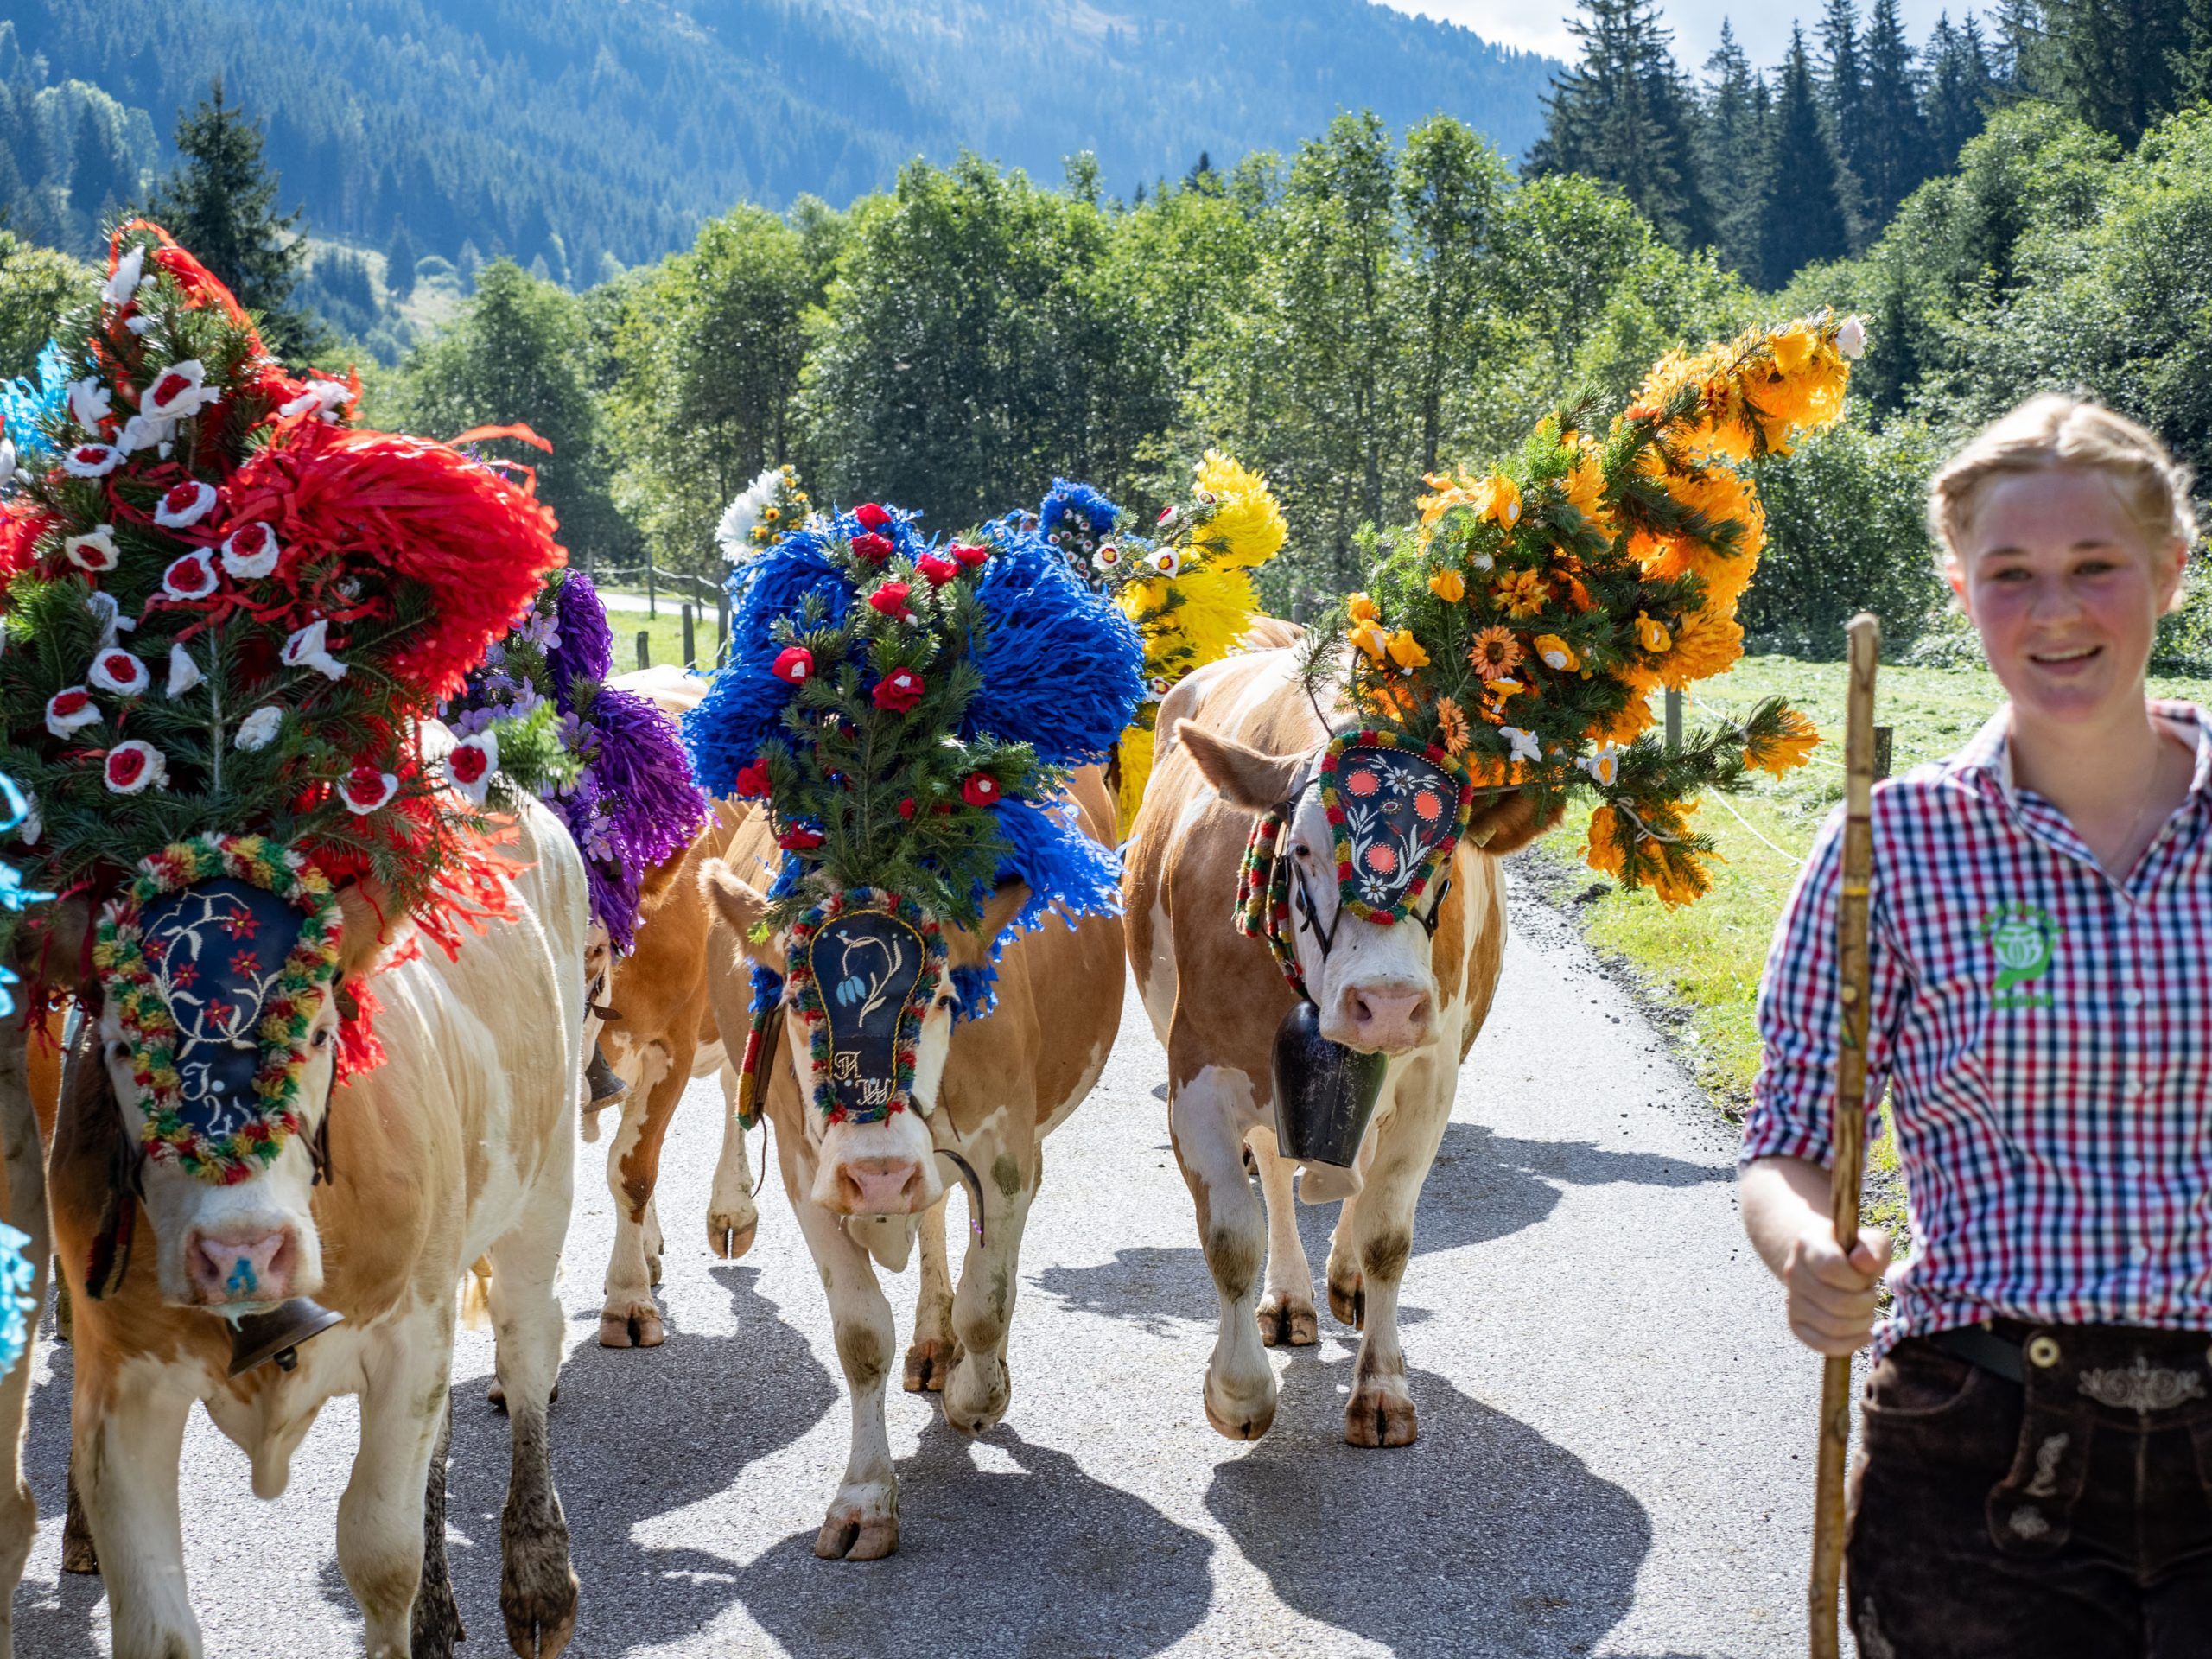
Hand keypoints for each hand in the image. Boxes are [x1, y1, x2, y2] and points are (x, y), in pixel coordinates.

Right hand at [1781, 1223, 1891, 1356]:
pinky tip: (1862, 1334)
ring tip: (1866, 1313)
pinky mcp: (1795, 1323)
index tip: (1865, 1278)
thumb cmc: (1853, 1253)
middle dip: (1865, 1305)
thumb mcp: (1869, 1242)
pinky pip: (1822, 1344)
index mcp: (1808, 1244)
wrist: (1825, 1263)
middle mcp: (1793, 1271)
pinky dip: (1849, 1345)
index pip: (1830, 1268)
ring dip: (1861, 1324)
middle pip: (1835, 1302)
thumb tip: (1866, 1263)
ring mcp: (1791, 1299)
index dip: (1856, 1280)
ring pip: (1832, 1326)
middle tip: (1871, 1297)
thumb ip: (1873, 1248)